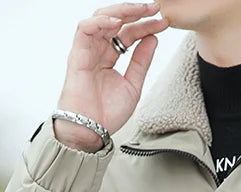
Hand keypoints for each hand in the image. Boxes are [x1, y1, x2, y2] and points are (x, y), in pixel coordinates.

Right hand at [54, 1, 169, 149]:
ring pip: (100, 19)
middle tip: (154, 8)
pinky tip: (117, 22)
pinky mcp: (77, 55)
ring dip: (120, 11)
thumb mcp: (133, 85)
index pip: (128, 34)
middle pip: (116, 22)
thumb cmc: (107, 114)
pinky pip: (85, 29)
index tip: (164, 22)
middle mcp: (97, 51)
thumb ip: (142, 61)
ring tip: (140, 10)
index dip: (146, 26)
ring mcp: (86, 51)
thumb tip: (153, 38)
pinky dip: (100, 22)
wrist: (92, 130)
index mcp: (109, 58)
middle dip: (135, 12)